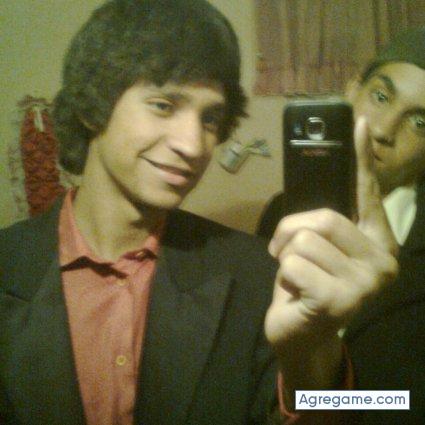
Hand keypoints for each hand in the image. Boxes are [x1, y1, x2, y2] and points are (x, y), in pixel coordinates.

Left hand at [265, 116, 398, 349]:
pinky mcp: (339, 301)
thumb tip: (315, 185)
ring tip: (294, 273)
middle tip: (282, 249)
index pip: (368, 193)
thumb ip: (324, 223)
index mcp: (378, 242)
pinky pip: (294, 265)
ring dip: (286, 254)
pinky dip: (283, 274)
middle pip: (324, 218)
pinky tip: (295, 292)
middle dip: (290, 229)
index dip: (360, 158)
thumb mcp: (318, 249)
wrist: (302, 335)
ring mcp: (365, 284)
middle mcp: (382, 262)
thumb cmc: (308, 285)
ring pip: (305, 240)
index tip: (357, 122)